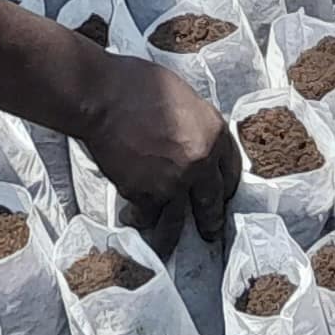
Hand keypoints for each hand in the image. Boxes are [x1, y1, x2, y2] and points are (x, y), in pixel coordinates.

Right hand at [83, 55, 240, 244]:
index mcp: (214, 133)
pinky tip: (134, 221)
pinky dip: (139, 219)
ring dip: (173, 237)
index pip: (230, 169)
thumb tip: (192, 141)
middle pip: (211, 202)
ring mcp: (173, 183)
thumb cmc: (137, 85)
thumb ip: (194, 125)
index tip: (222, 195)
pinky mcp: (144, 195)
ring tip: (169, 248)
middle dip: (210, 220)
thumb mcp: (182, 97)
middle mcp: (200, 164)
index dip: (226, 185)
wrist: (103, 97)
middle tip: (210, 233)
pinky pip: (146, 214)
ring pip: (177, 221)